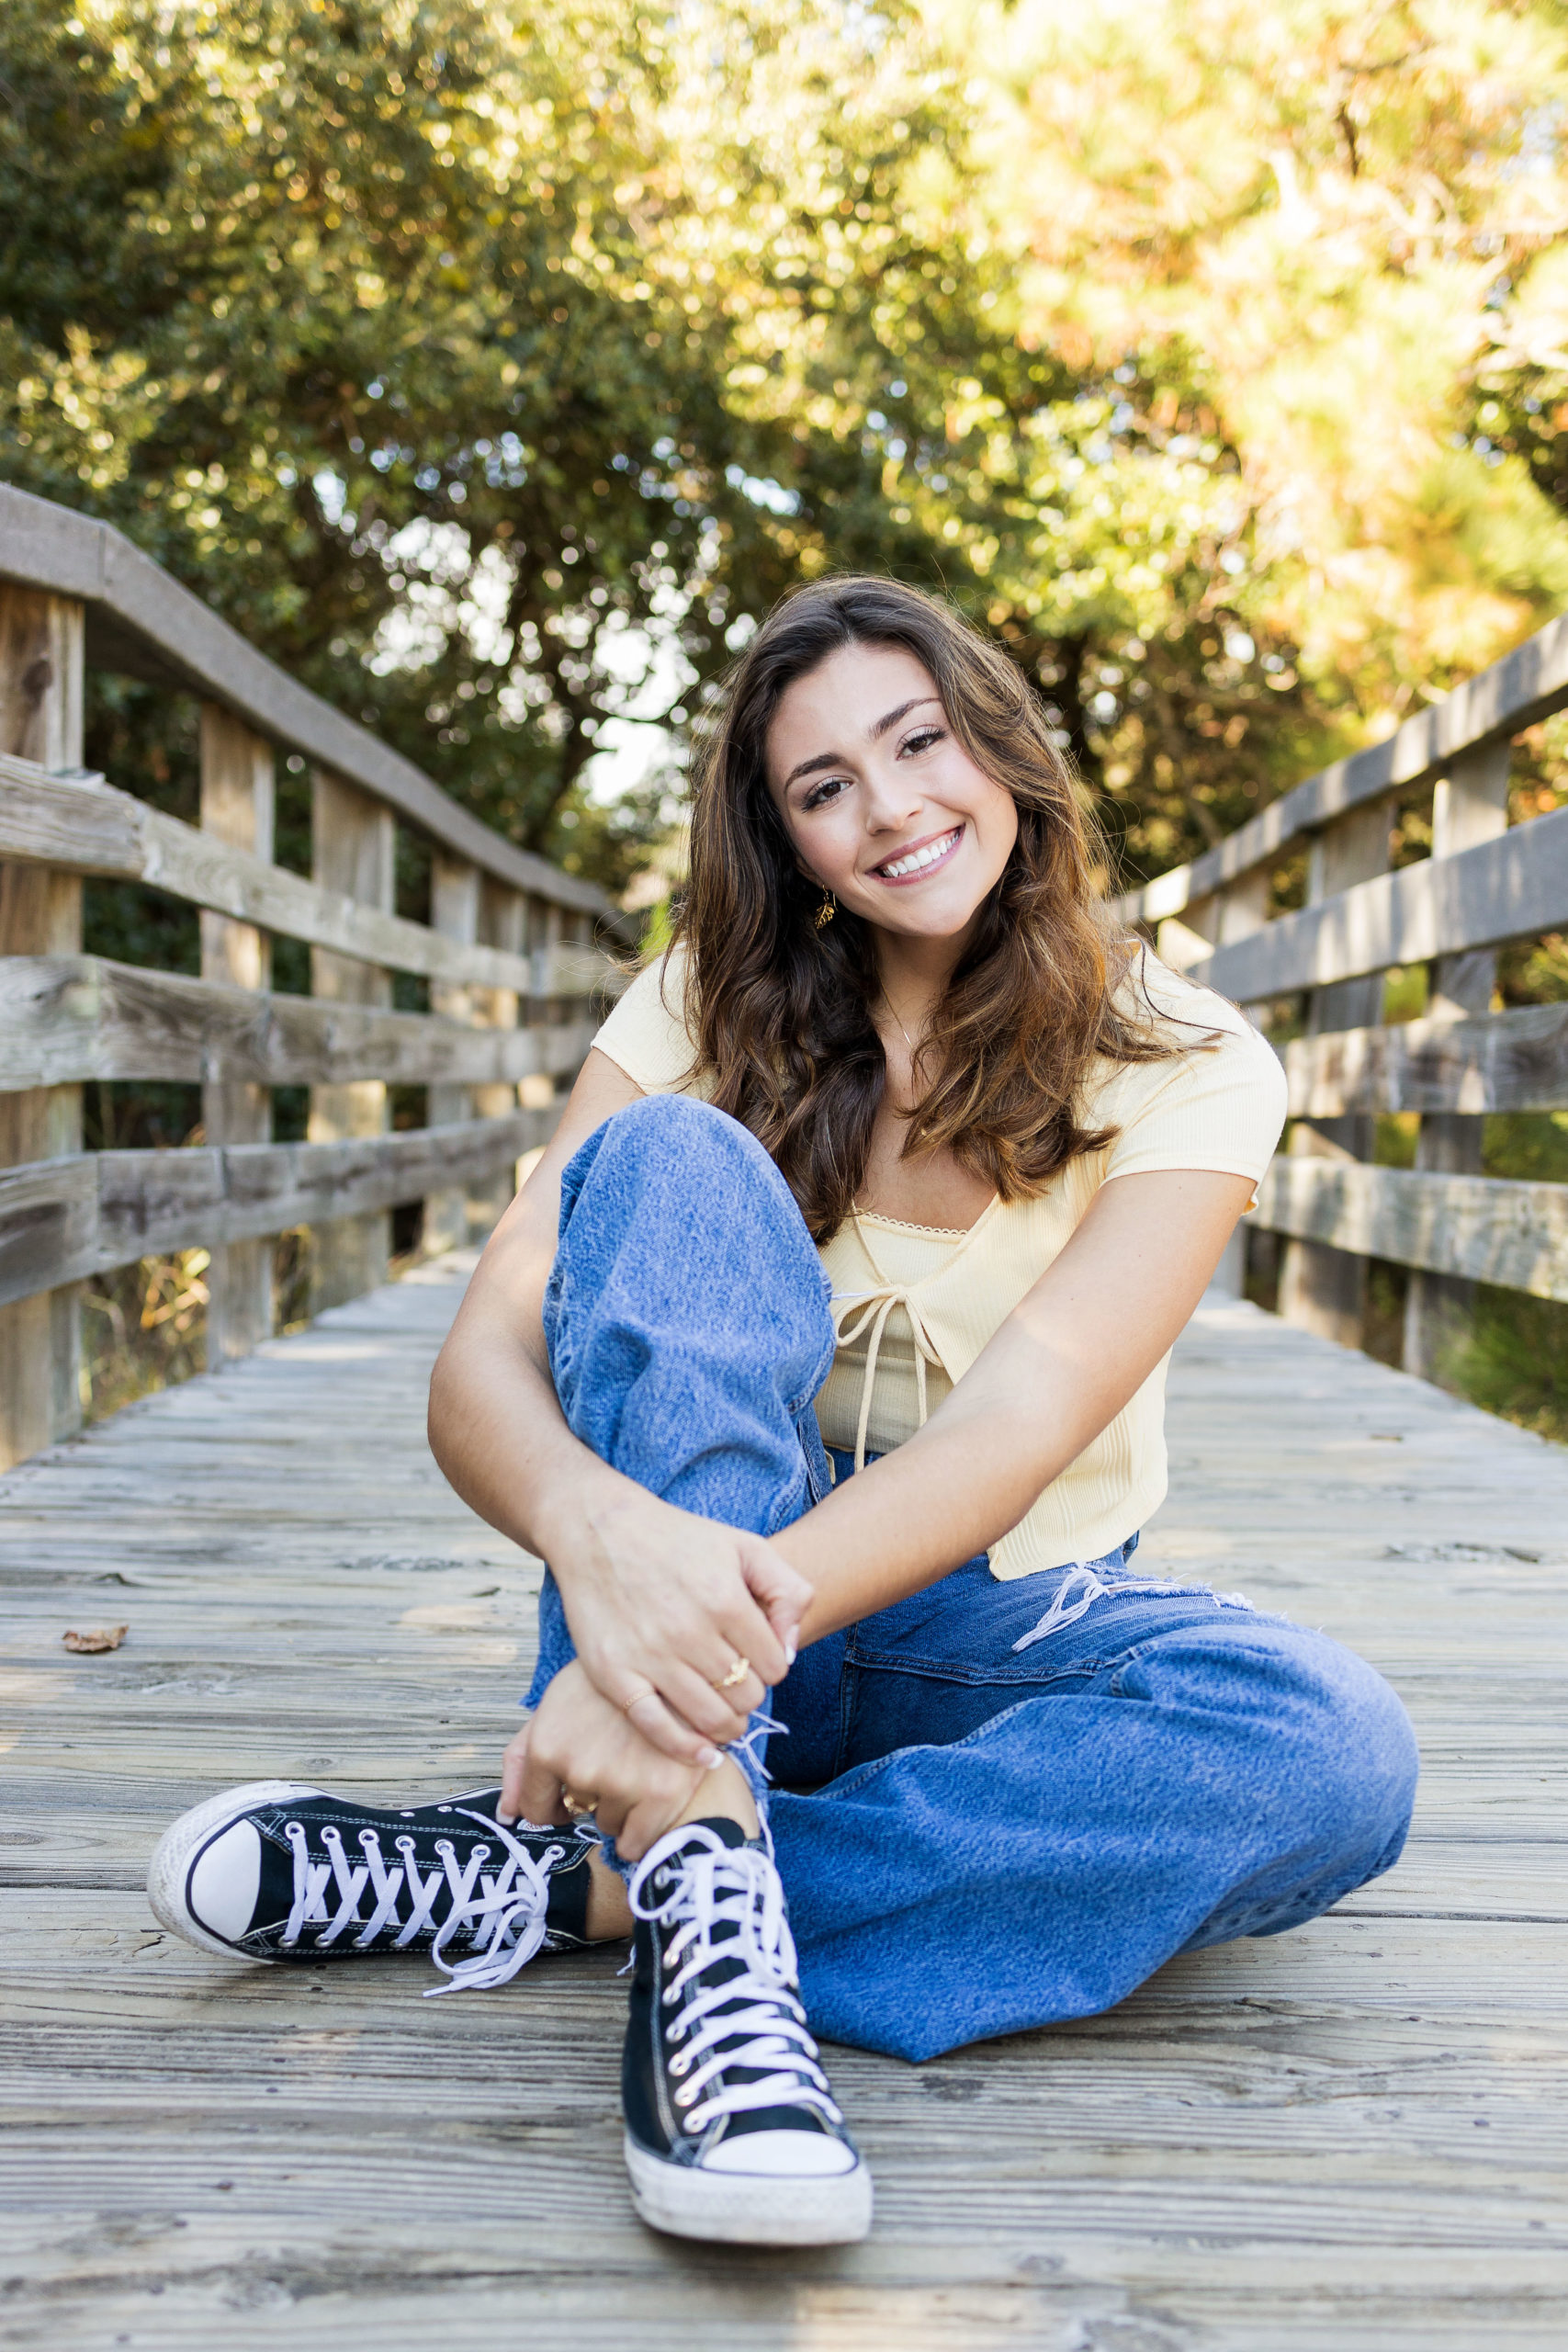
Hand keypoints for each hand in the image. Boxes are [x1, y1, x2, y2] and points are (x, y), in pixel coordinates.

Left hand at [501, 1660, 714, 1861]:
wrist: (675, 1664)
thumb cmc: (611, 1684)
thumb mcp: (555, 1704)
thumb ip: (521, 1759)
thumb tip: (506, 1815)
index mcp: (547, 1746)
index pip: (536, 1809)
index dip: (553, 1805)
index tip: (569, 1798)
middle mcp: (579, 1770)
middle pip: (578, 1813)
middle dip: (592, 1794)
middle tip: (615, 1759)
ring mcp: (620, 1783)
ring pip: (609, 1824)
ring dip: (621, 1806)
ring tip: (640, 1765)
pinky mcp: (661, 1794)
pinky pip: (637, 1842)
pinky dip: (642, 1832)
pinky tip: (651, 1801)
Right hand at [548, 1482, 812, 1767]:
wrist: (599, 1531)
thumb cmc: (678, 1539)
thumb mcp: (745, 1546)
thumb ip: (787, 1591)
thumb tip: (789, 1651)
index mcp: (725, 1599)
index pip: (774, 1666)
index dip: (771, 1667)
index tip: (756, 1659)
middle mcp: (689, 1632)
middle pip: (745, 1696)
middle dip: (750, 1695)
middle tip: (737, 1684)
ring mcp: (649, 1656)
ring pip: (711, 1719)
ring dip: (728, 1725)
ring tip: (726, 1715)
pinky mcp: (614, 1674)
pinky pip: (658, 1728)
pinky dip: (687, 1749)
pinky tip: (704, 1754)